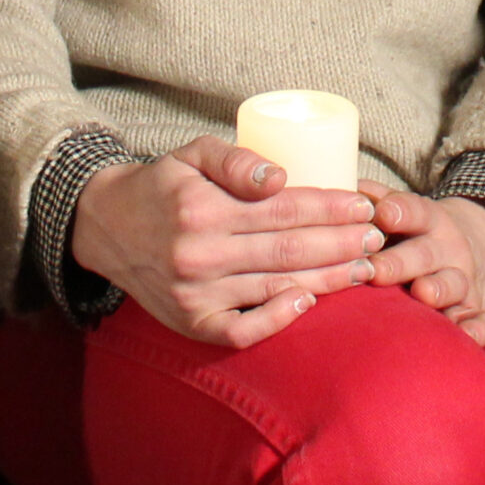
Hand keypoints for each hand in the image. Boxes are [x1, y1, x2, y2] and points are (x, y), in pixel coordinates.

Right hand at [69, 136, 383, 347]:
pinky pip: (242, 330)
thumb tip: (281, 178)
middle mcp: (198, 253)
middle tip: (377, 238)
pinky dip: (277, 320)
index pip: (283, 209)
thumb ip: (236, 159)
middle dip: (340, 243)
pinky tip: (308, 304)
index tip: (365, 205)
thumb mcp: (193, 153)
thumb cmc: (162, 185)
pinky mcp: (190, 323)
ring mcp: (194, 294)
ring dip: (326, 279)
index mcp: (202, 207)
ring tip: (363, 268)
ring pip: (275, 287)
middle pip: (288, 250)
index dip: (330, 208)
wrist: (107, 227)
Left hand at [358, 184, 484, 346]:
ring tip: (420, 293)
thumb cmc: (421, 233)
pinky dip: (478, 330)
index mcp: (428, 220)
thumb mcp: (408, 210)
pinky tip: (465, 336)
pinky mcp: (477, 309)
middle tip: (375, 271)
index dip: (400, 211)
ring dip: (438, 289)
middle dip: (400, 263)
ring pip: (453, 284)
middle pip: (425, 254)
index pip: (415, 212)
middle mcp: (448, 249)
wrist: (478, 246)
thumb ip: (378, 199)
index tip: (382, 214)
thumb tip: (344, 189)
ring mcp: (464, 279)